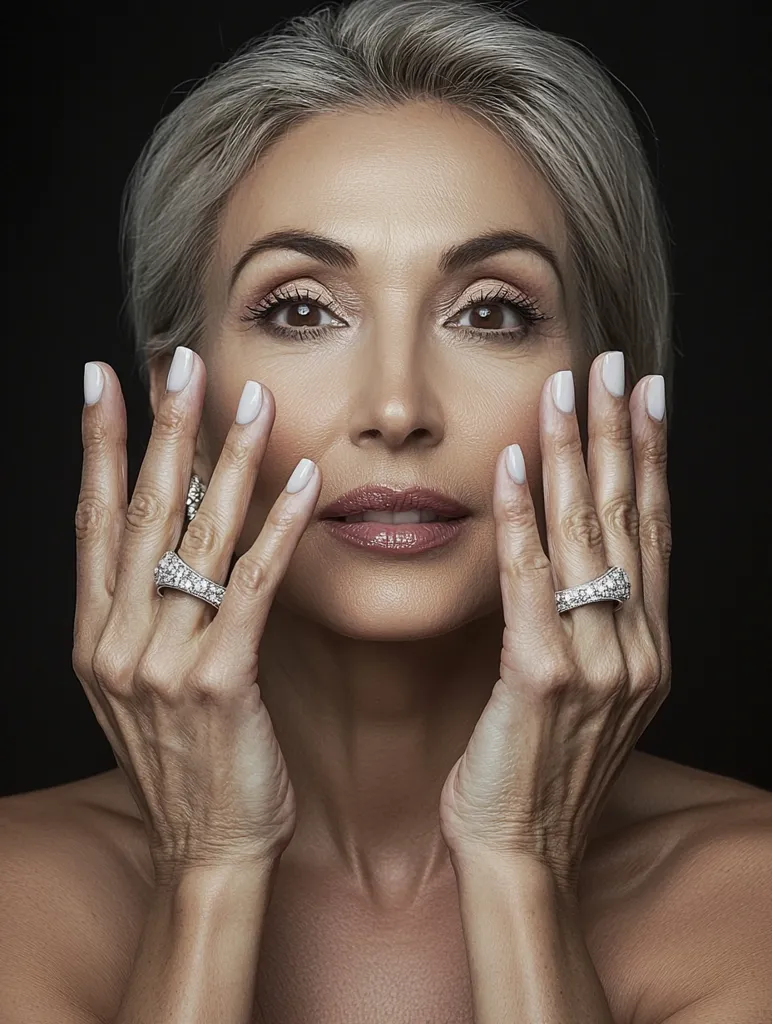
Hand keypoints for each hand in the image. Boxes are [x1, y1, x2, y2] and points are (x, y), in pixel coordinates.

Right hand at [72, 350, 319, 885]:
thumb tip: (168, 539)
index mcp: (95, 636)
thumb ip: (143, 616)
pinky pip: (252, 587)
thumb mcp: (143, 686)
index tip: (102, 381)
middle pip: (140, 511)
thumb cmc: (187, 763)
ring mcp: (164, 662)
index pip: (91, 521)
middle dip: (161, 429)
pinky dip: (278, 529)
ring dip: (226, 460)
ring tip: (249, 398)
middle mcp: (119, 641)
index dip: (94, 445)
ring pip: (197, 538)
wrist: (208, 848)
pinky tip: (301, 480)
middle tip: (178, 361)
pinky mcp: (221, 682)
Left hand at [438, 353, 670, 892]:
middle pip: (627, 518)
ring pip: (585, 537)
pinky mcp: (542, 676)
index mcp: (646, 648)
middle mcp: (635, 647)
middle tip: (611, 366)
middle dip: (617, 434)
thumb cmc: (540, 771)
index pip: (652, 531)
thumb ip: (588, 626)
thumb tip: (568, 560)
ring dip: (572, 455)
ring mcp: (596, 662)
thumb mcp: (584, 693)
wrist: (521, 850)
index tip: (645, 397)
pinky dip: (522, 519)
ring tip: (563, 391)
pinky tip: (515, 465)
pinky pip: (531, 580)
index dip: (650, 458)